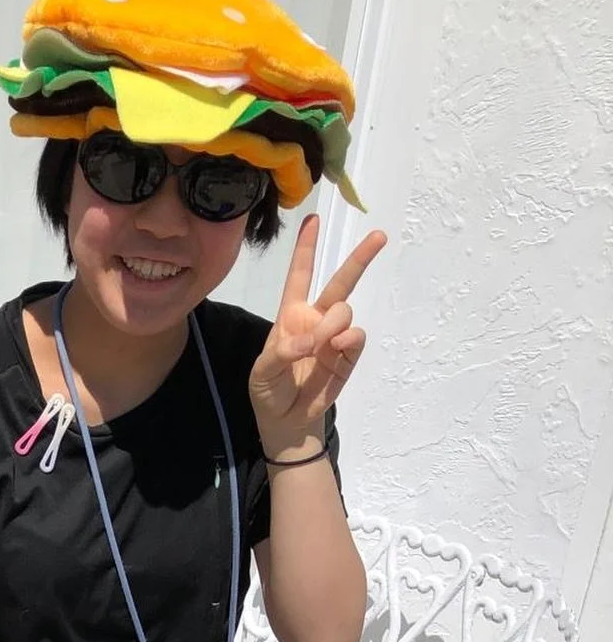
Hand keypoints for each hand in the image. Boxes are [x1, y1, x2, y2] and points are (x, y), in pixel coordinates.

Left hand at [249, 215, 385, 457]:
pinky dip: (348, 339)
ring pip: (345, 309)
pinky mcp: (348, 355)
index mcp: (290, 315)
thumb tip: (312, 340)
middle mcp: (316, 319)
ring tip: (322, 343)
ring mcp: (335, 336)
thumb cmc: (268, 391)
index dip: (305, 248)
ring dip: (334, 322)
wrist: (287, 422)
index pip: (299, 276)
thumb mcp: (262, 372)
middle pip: (339, 281)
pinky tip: (337, 347)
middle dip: (360, 258)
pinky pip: (356, 336)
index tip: (313, 219)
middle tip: (380, 236)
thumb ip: (282, 351)